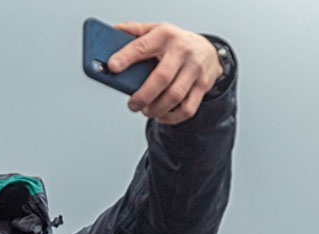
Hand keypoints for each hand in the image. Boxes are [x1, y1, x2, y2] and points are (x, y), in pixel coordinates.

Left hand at [108, 21, 223, 124]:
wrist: (207, 49)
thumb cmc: (174, 43)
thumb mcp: (154, 30)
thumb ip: (133, 30)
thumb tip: (114, 32)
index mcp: (165, 35)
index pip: (143, 46)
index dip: (126, 57)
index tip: (112, 67)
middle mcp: (182, 50)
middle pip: (161, 78)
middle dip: (143, 97)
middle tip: (132, 105)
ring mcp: (195, 68)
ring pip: (174, 96)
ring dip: (156, 109)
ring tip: (146, 110)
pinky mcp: (204, 84)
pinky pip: (188, 108)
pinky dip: (172, 117)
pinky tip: (161, 115)